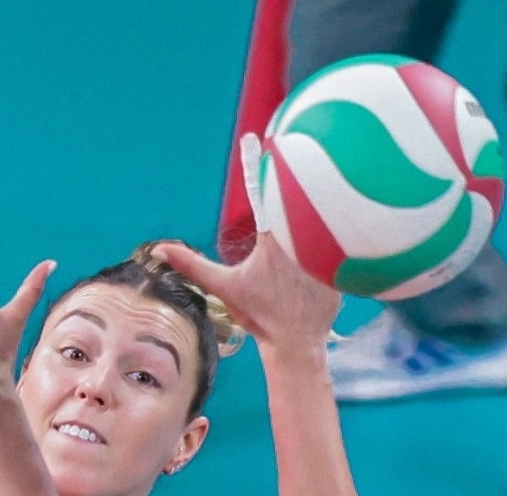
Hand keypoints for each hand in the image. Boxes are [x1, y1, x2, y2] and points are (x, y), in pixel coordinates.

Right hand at [155, 139, 339, 358]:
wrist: (297, 343)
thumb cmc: (260, 316)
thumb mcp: (225, 287)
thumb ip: (193, 265)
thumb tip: (159, 251)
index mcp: (274, 240)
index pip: (266, 194)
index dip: (258, 167)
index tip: (256, 140)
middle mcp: (302, 241)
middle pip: (298, 199)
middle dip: (293, 179)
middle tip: (288, 153)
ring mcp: (325, 252)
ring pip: (322, 217)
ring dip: (320, 202)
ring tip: (321, 175)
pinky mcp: (343, 262)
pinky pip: (340, 240)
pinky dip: (339, 230)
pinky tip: (346, 216)